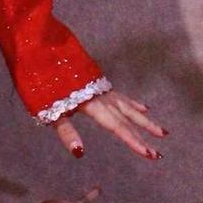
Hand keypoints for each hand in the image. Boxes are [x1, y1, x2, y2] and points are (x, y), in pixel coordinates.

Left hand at [49, 85, 167, 162]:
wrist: (41, 47)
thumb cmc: (39, 81)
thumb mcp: (47, 109)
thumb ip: (66, 131)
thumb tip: (80, 153)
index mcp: (91, 104)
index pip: (117, 127)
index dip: (133, 141)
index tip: (149, 154)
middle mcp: (101, 96)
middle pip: (126, 120)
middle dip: (143, 137)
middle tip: (159, 154)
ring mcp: (102, 88)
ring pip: (129, 107)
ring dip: (145, 121)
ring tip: (162, 131)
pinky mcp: (99, 82)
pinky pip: (122, 96)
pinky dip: (133, 104)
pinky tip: (144, 108)